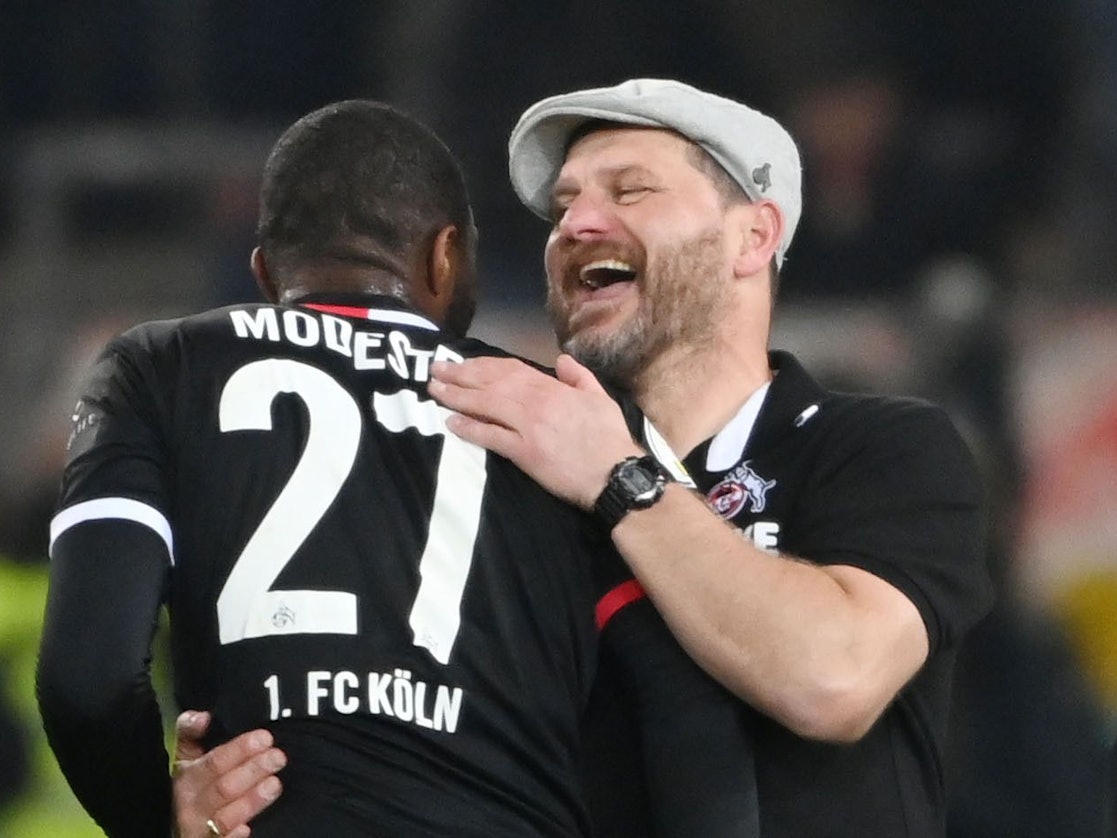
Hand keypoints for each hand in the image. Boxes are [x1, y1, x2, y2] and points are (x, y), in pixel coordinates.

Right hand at [172, 711, 285, 837]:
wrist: (177, 824)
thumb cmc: (191, 784)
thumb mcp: (185, 757)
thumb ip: (189, 732)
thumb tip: (203, 716)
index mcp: (186, 778)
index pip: (213, 762)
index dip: (238, 750)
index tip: (265, 737)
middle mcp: (191, 805)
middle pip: (223, 788)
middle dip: (252, 771)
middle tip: (279, 756)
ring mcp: (200, 829)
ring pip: (225, 817)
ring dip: (251, 801)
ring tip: (275, 784)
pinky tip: (247, 830)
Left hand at [429, 354, 641, 507]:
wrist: (614, 473)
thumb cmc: (610, 438)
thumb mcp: (600, 398)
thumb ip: (580, 377)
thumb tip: (562, 359)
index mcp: (553, 389)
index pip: (511, 370)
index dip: (482, 365)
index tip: (462, 362)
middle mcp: (536, 403)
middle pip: (491, 383)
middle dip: (461, 375)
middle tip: (435, 370)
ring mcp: (529, 427)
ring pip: (486, 405)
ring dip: (457, 397)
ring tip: (435, 391)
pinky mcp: (525, 452)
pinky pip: (492, 436)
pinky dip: (470, 428)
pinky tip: (451, 423)